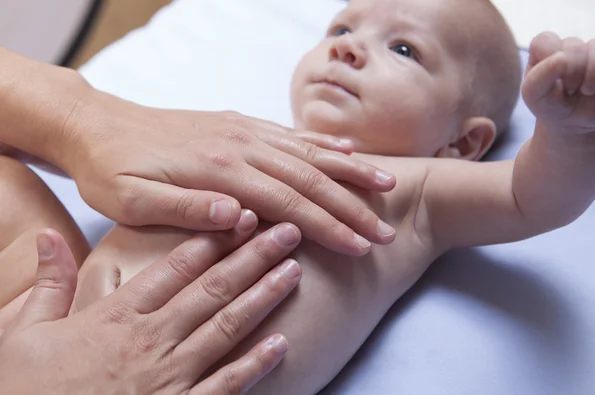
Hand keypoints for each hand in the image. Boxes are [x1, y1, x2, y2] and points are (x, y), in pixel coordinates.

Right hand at [0, 220, 302, 393]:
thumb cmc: (27, 391)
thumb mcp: (24, 333)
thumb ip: (48, 284)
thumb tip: (48, 237)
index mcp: (118, 317)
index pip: (175, 268)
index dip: (212, 239)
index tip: (241, 218)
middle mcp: (151, 340)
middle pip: (213, 289)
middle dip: (254, 257)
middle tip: (286, 232)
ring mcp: (169, 377)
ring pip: (226, 327)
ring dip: (263, 297)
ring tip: (293, 271)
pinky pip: (224, 385)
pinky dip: (254, 365)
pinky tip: (280, 344)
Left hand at [62, 90, 396, 255]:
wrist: (97, 125)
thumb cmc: (111, 169)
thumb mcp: (131, 200)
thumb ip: (186, 208)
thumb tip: (238, 218)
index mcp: (219, 170)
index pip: (288, 203)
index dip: (328, 226)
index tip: (361, 246)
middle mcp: (240, 146)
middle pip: (309, 179)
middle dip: (352, 207)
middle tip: (387, 232)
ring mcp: (243, 132)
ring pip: (309, 152)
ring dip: (350, 171)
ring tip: (389, 185)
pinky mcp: (240, 125)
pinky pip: (291, 134)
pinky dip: (323, 144)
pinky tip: (347, 152)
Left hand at [523, 32, 594, 133]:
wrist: (576, 122)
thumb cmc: (551, 105)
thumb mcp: (534, 96)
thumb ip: (538, 78)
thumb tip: (562, 58)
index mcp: (545, 50)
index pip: (545, 41)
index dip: (548, 61)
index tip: (550, 81)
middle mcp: (570, 45)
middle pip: (573, 46)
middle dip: (570, 74)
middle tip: (569, 91)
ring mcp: (593, 50)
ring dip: (592, 75)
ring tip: (586, 91)